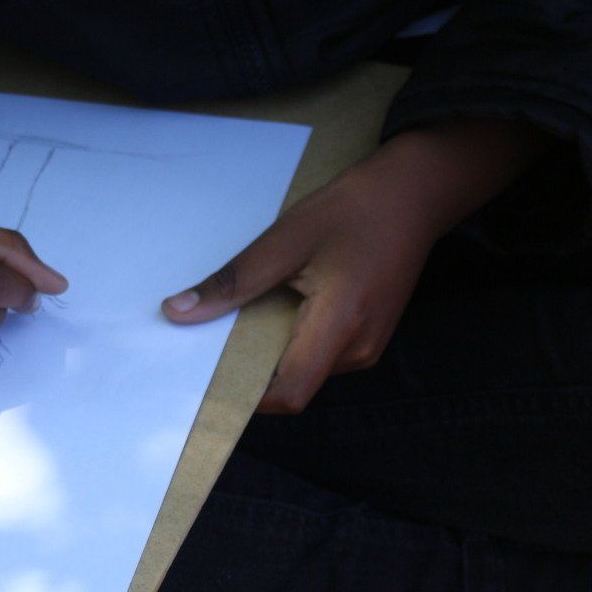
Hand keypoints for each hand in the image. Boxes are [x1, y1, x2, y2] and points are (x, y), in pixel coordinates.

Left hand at [161, 117, 555, 413]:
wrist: (414, 194)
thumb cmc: (354, 209)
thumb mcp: (285, 240)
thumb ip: (233, 283)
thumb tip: (177, 313)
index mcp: (340, 326)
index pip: (288, 393)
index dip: (244, 396)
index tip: (206, 380)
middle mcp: (359, 349)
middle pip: (293, 382)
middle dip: (250, 367)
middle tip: (213, 335)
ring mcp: (368, 346)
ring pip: (305, 368)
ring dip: (271, 350)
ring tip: (249, 310)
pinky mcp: (369, 336)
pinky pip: (321, 353)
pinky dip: (292, 339)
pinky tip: (280, 304)